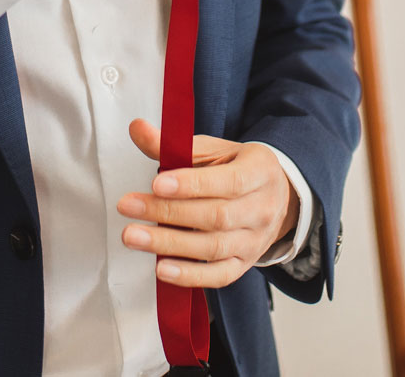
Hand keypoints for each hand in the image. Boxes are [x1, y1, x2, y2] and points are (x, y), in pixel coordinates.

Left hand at [114, 118, 298, 287]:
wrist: (276, 196)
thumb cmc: (237, 168)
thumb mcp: (213, 150)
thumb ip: (174, 143)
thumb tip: (137, 129)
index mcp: (259, 172)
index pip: (227, 182)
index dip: (191, 184)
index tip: (157, 183)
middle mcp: (261, 209)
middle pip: (215, 216)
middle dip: (167, 213)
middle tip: (128, 206)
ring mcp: (255, 240)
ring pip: (213, 247)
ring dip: (170, 244)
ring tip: (133, 236)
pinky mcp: (243, 264)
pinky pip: (219, 276)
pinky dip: (190, 275)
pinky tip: (162, 269)